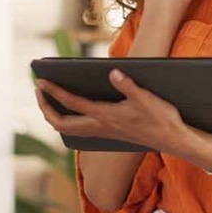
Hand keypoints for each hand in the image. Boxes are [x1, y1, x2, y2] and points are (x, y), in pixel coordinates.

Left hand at [34, 69, 189, 153]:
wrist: (173, 140)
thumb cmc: (161, 118)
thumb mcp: (146, 98)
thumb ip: (127, 85)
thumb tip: (112, 72)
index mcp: (106, 116)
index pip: (72, 104)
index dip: (54, 92)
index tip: (41, 81)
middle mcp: (101, 127)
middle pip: (61, 124)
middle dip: (45, 108)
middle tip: (38, 91)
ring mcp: (104, 132)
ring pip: (69, 129)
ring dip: (54, 115)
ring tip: (47, 99)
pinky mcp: (109, 134)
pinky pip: (79, 130)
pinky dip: (68, 120)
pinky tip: (70, 110)